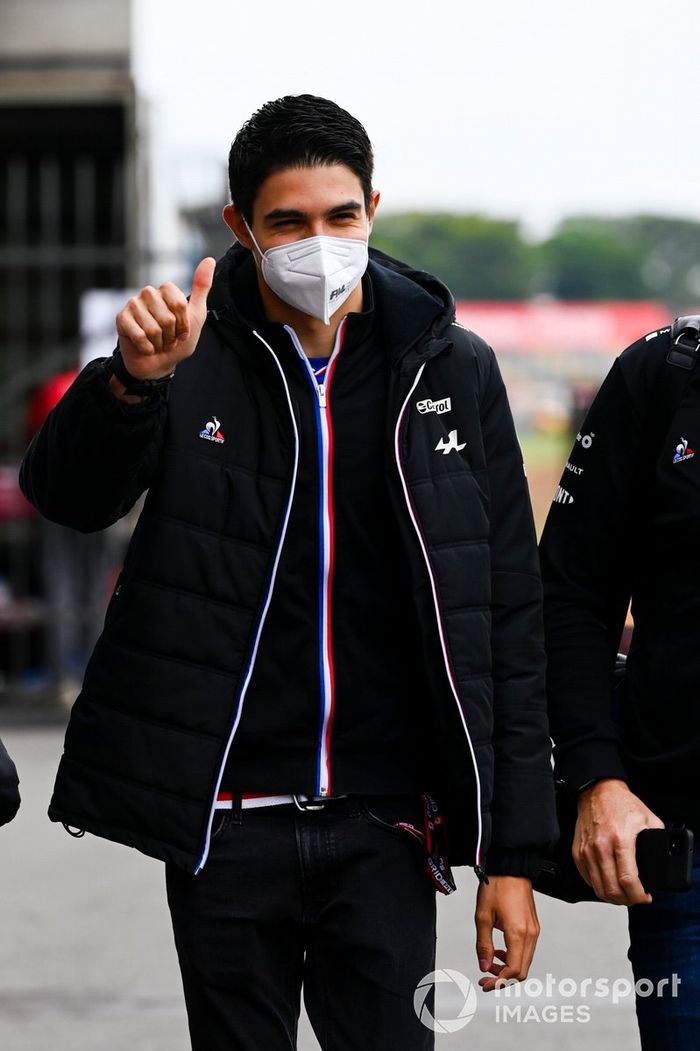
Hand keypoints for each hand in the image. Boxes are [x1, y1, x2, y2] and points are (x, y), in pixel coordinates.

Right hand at [115, 257, 215, 380]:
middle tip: (167, 338)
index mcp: (166, 290)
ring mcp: (133, 304)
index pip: (179, 304)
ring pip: (152, 328)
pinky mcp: (121, 318)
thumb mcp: (196, 315)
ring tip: (157, 342)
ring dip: (159, 343)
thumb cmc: (178, 340)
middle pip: (167, 317)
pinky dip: (146, 347)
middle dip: (171, 335)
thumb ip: (202, 288)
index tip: (182, 331)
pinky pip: (139, 335)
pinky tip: (145, 346)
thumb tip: (209, 259)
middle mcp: (148, 293)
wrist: (158, 364)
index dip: (183, 323)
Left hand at [475, 875, 539, 990]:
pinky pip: (527, 950)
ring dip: (508, 967)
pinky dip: (514, 956)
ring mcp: (534, 930)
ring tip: (491, 960)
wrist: (511, 867)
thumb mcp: (483, 916)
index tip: (484, 983)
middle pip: (522, 971)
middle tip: (486, 977)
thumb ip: (484, 945)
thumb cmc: (497, 887)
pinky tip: (500, 950)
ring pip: (525, 962)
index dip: (497, 981)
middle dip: (503, 978)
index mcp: (518, 933)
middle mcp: (531, 935)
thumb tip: (484, 966)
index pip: (513, 970)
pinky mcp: (533, 926)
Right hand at [574, 778, 663, 904]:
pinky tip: (608, 882)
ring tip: (623, 894)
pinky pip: (587, 879)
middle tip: (635, 897)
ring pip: (598, 888)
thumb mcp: (649, 819)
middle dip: (627, 900)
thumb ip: (658, 840)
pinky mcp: (578, 852)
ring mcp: (587, 851)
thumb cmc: (620, 804)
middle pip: (612, 889)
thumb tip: (663, 859)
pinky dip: (598, 886)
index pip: (628, 880)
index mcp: (621, 839)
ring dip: (612, 897)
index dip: (639, 895)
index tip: (645, 896)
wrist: (597, 791)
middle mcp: (601, 847)